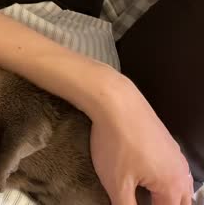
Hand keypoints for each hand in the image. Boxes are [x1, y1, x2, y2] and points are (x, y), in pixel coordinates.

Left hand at [89, 77, 192, 204]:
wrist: (117, 103)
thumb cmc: (115, 143)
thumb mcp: (116, 183)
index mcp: (172, 185)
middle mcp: (181, 172)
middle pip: (182, 202)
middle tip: (148, 203)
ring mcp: (176, 155)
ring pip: (181, 187)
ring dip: (170, 198)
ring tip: (152, 200)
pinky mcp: (167, 143)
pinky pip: (175, 170)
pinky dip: (168, 182)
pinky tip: (152, 180)